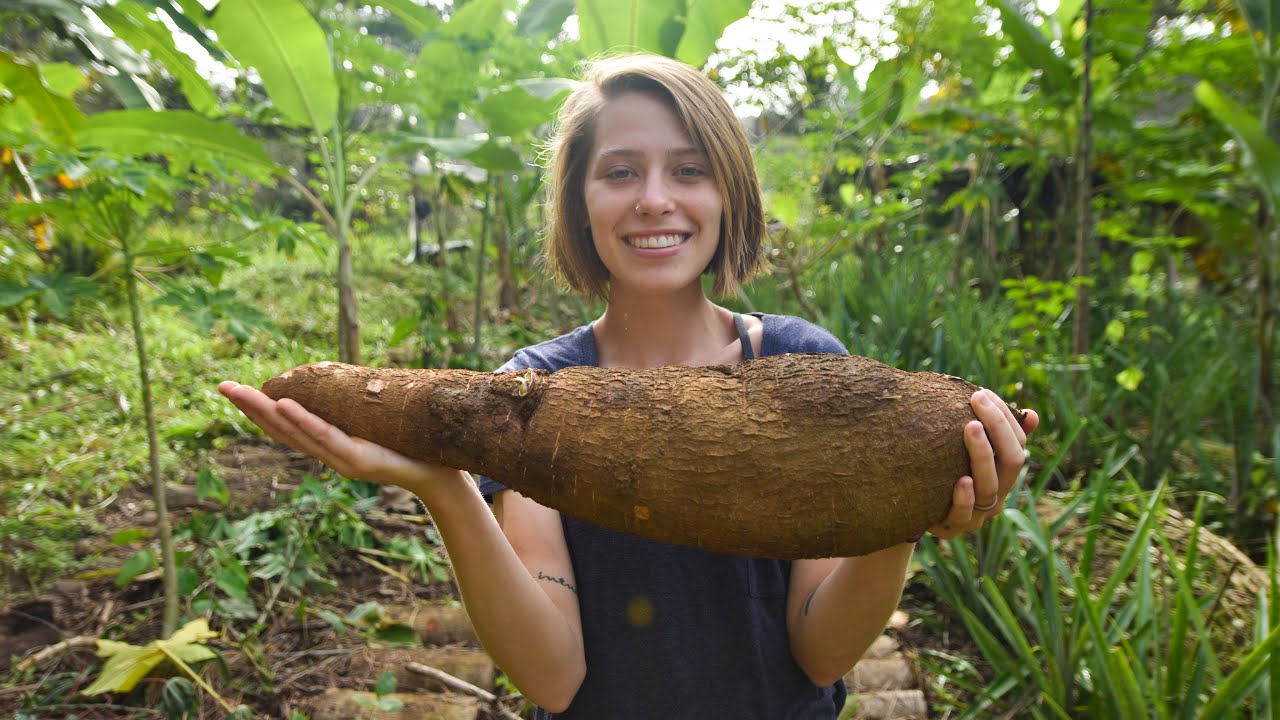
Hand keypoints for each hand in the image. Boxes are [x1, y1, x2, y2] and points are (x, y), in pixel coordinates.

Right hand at [218, 381, 462, 492]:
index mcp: (330, 446)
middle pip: (281, 430)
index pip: (286, 427)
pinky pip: (327, 437)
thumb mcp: (375, 424)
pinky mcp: (359, 460)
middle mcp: (329, 455)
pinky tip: (284, 406)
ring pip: (297, 434)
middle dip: (250, 408)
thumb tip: (344, 380)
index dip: (258, 410)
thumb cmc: (410, 447)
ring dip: (267, 412)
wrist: (440, 475)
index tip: (233, 389)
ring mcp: (341, 459)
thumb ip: (355, 410)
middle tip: (221, 386)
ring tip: (242, 392)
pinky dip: (304, 422)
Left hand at [928, 389, 1039, 539]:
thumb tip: (1032, 415)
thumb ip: (993, 434)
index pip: (1017, 443)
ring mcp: (979, 513)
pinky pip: (963, 515)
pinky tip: (961, 480)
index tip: (983, 394)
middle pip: (1011, 461)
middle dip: (997, 428)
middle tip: (977, 399)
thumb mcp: (967, 454)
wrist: (915, 514)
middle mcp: (998, 493)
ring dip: (982, 455)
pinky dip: (964, 498)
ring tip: (970, 427)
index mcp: (1004, 473)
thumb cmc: (946, 475)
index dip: (1005, 417)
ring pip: (989, 486)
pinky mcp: (954, 526)